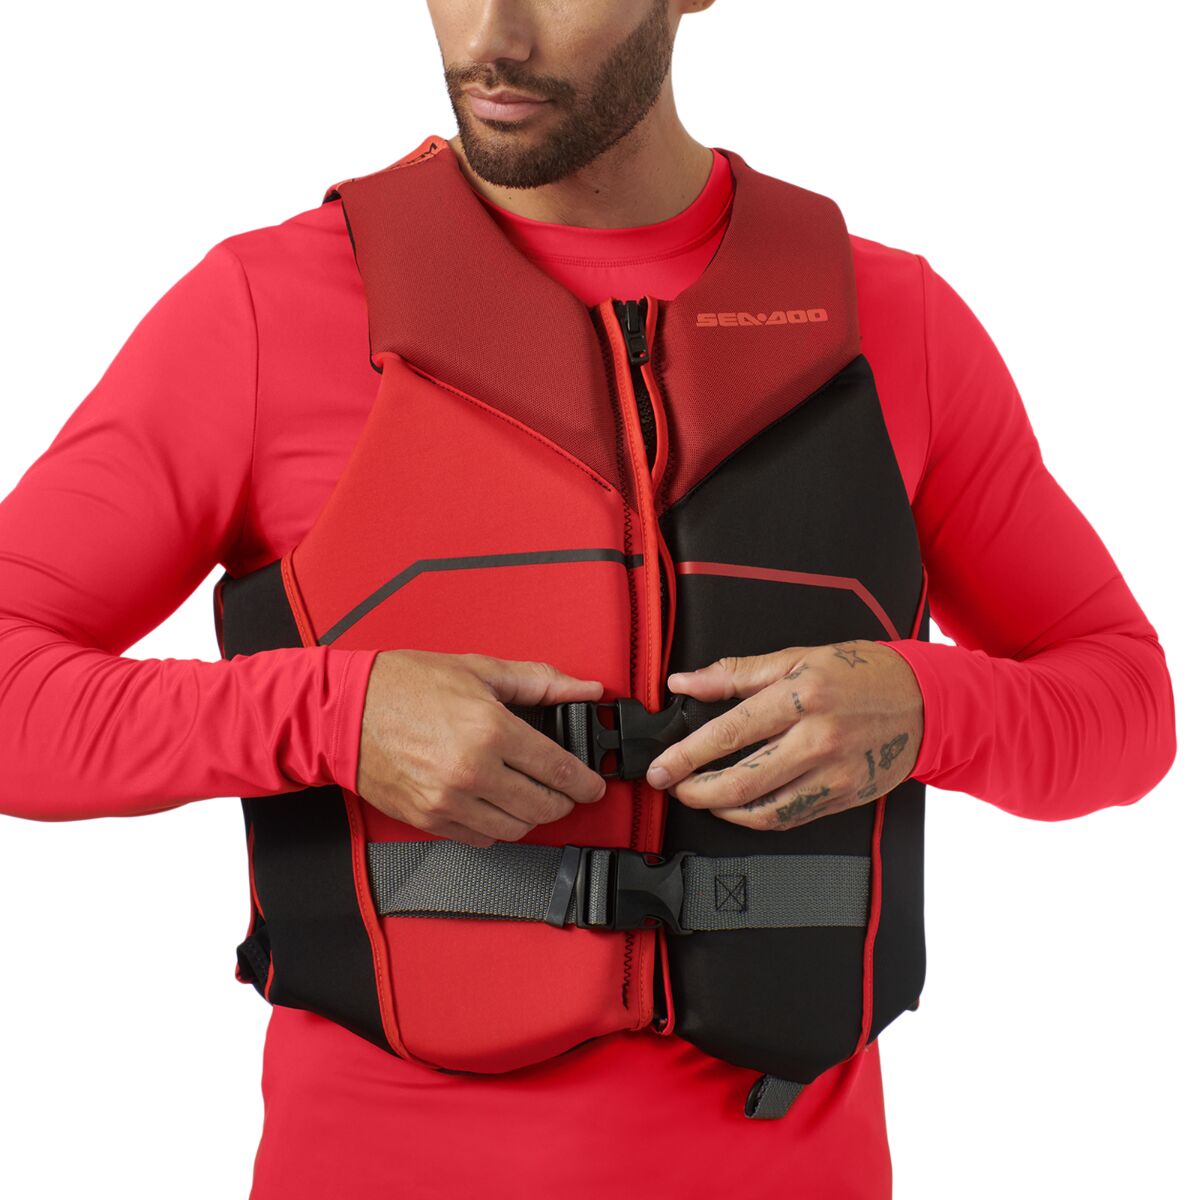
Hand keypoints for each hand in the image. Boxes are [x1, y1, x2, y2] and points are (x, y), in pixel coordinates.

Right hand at [355, 649, 608, 848]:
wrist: (344, 711)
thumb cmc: (404, 685)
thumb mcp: (479, 669)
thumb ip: (540, 682)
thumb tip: (585, 688)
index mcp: (490, 730)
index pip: (557, 770)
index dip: (584, 783)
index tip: (593, 785)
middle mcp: (472, 772)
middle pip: (542, 807)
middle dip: (563, 801)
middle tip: (566, 790)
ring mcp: (449, 801)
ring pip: (515, 829)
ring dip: (532, 816)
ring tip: (531, 796)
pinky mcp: (429, 819)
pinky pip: (481, 838)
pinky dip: (498, 827)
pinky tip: (497, 805)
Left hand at [643, 641, 923, 829]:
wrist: (923, 701)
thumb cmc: (860, 672)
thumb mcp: (797, 657)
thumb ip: (736, 673)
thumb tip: (685, 683)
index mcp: (802, 697)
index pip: (730, 732)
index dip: (687, 755)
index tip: (661, 765)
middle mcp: (817, 740)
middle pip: (741, 782)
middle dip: (696, 791)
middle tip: (671, 787)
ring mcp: (833, 775)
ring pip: (764, 811)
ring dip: (722, 810)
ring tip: (700, 797)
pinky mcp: (842, 798)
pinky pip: (789, 817)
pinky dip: (756, 817)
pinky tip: (737, 806)